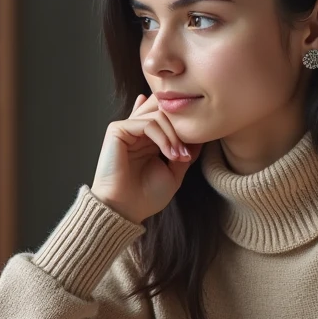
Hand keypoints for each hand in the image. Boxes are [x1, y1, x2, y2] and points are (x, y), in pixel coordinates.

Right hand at [90, 93, 202, 223]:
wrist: (126, 209)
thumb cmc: (146, 196)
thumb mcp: (174, 172)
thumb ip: (184, 151)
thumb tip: (199, 135)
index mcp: (149, 138)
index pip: (167, 115)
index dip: (185, 125)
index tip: (195, 147)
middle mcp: (137, 130)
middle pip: (164, 109)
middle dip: (181, 128)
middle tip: (187, 152)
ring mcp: (127, 129)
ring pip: (159, 115)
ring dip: (174, 136)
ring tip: (179, 156)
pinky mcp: (117, 130)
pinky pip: (147, 123)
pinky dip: (163, 137)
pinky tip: (169, 154)